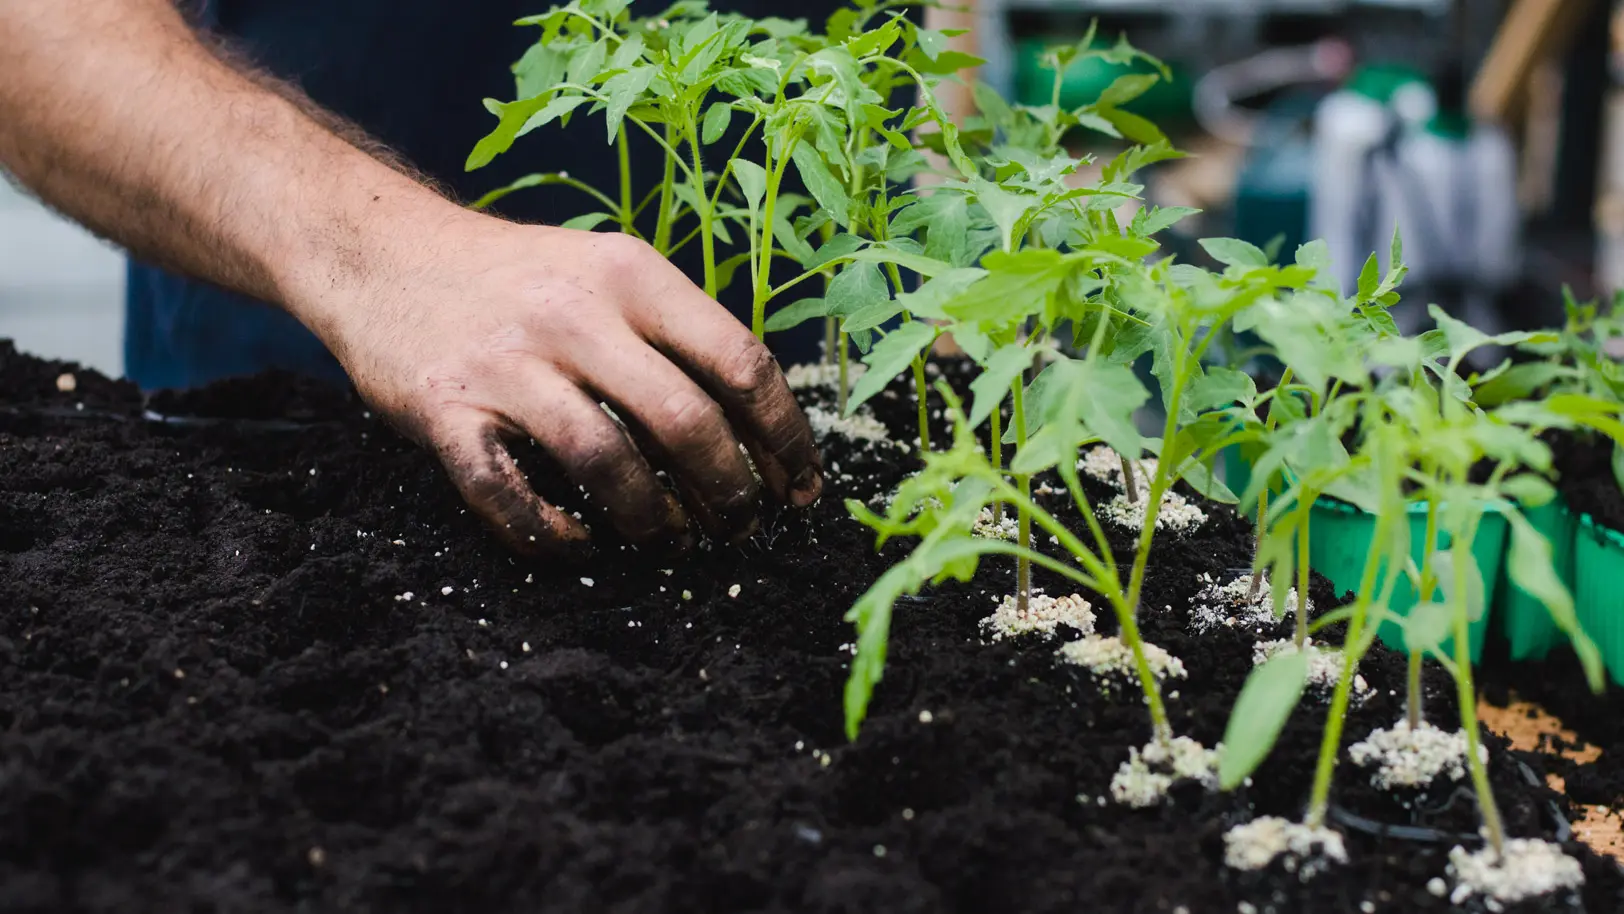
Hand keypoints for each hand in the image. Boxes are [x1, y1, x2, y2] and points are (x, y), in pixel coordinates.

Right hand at [300, 210, 822, 557]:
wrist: (382, 252)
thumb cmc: (520, 280)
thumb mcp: (606, 273)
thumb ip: (675, 335)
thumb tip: (761, 432)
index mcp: (632, 274)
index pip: (740, 361)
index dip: (784, 437)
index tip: (801, 488)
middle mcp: (575, 314)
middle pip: (686, 421)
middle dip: (729, 491)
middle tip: (737, 526)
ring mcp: (506, 363)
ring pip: (607, 463)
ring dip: (652, 519)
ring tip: (668, 539)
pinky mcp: (445, 409)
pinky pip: (509, 494)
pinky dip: (553, 533)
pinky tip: (580, 541)